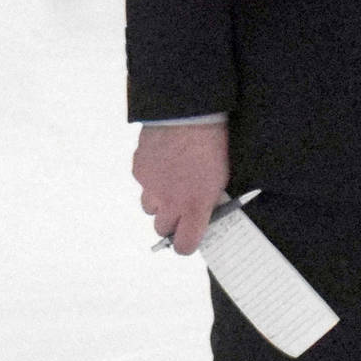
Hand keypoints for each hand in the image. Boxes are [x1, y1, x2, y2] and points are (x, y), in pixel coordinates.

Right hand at [134, 121, 230, 255]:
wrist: (189, 116)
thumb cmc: (212, 145)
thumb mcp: (221, 179)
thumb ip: (209, 202)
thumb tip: (204, 214)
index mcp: (195, 207)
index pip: (184, 245)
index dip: (185, 244)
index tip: (188, 238)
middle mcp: (170, 202)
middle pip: (161, 229)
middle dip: (170, 222)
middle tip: (179, 207)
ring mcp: (151, 187)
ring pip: (149, 207)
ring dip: (158, 201)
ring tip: (171, 181)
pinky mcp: (139, 170)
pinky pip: (143, 183)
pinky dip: (151, 178)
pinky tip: (163, 163)